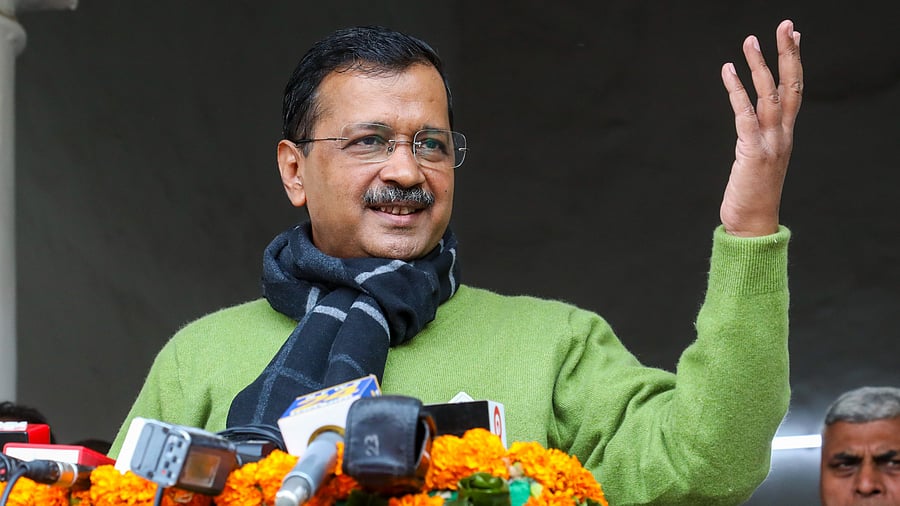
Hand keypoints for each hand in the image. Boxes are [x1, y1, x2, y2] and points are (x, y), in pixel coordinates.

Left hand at [719, 19, 802, 236]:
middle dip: (787, 54)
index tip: (794, 36)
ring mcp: (770, 144)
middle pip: (790, 86)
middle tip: (785, 24)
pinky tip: (728, 71)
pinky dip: (736, 91)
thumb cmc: (751, 196)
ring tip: (751, 40)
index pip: (795, 91)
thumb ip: (757, 140)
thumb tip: (748, 122)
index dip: (795, 63)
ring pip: (769, 95)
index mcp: (785, 135)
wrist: (752, 225)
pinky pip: (744, 115)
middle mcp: (782, 135)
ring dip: (759, 66)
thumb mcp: (758, 161)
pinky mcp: (752, 153)